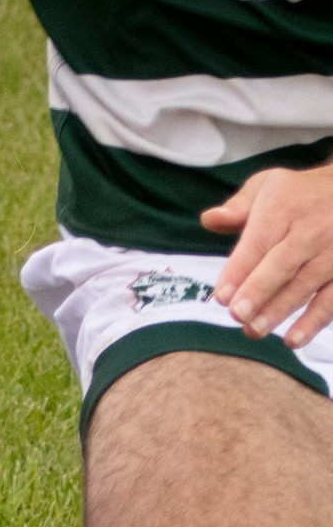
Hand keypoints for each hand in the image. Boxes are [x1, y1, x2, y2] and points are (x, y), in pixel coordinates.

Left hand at [203, 163, 332, 348]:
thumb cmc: (295, 196)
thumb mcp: (267, 186)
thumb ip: (237, 207)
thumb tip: (210, 220)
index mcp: (285, 207)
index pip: (258, 242)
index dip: (239, 271)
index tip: (220, 297)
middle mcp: (312, 228)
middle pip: (283, 263)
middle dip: (259, 291)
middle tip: (238, 315)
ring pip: (307, 283)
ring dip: (281, 310)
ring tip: (254, 331)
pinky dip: (315, 320)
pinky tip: (293, 340)